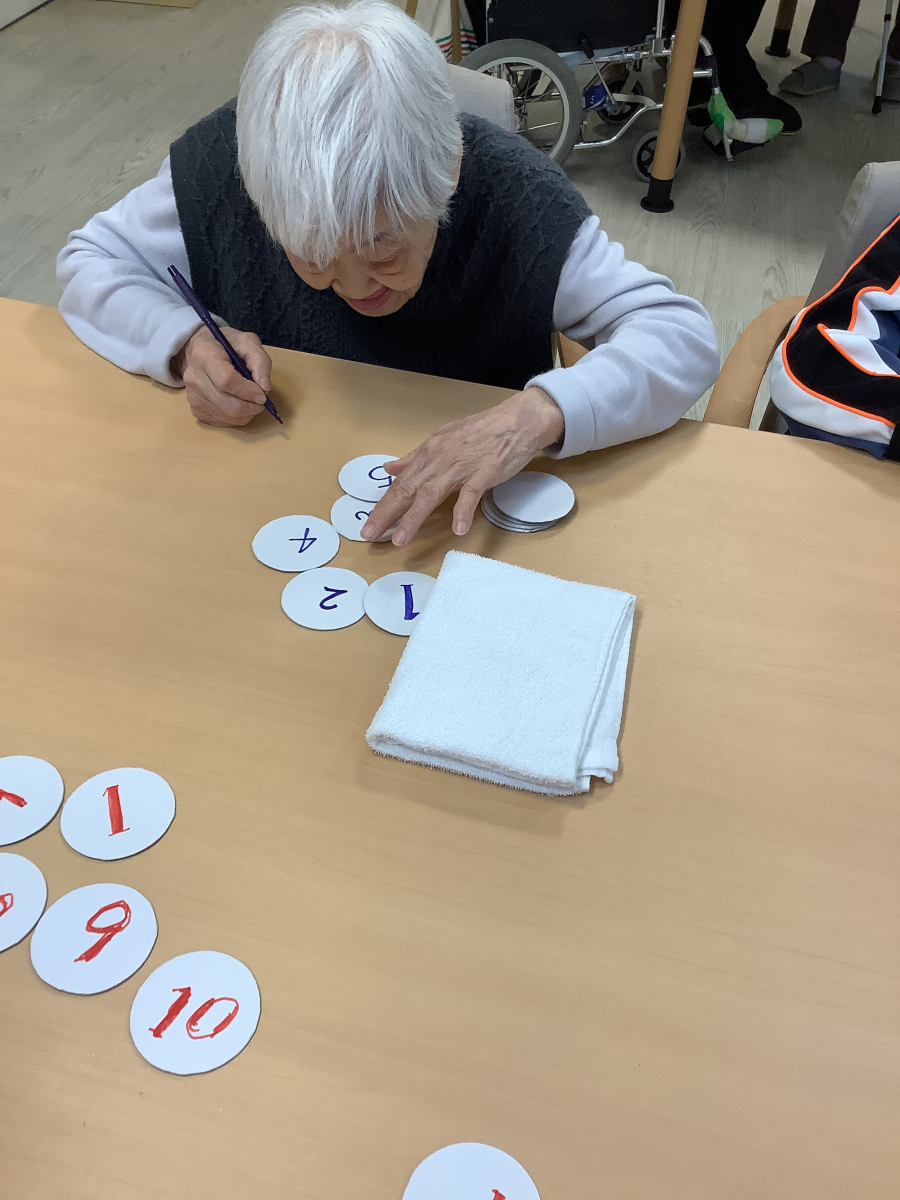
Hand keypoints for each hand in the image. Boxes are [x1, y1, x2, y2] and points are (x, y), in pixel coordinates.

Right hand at [173, 326, 271, 426]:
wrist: (200, 351)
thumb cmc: (226, 345)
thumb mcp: (248, 342)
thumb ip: (260, 361)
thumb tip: (265, 388)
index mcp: (205, 355)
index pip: (226, 381)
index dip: (248, 391)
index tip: (262, 393)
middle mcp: (194, 378)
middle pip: (228, 405)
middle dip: (252, 406)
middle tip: (261, 401)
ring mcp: (193, 397)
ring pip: (228, 417)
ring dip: (247, 413)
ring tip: (250, 400)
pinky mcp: (195, 410)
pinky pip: (222, 422)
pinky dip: (236, 418)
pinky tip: (237, 404)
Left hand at [360, 387, 564, 545]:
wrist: (516, 420)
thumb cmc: (481, 431)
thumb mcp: (442, 439)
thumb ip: (415, 457)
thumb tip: (390, 468)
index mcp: (428, 453)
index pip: (400, 483)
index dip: (383, 505)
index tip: (368, 525)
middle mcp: (439, 460)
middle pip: (408, 489)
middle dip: (387, 513)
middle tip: (370, 534)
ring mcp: (461, 467)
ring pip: (431, 493)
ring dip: (414, 517)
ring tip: (400, 539)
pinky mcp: (484, 472)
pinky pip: (471, 494)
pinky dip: (463, 511)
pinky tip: (458, 529)